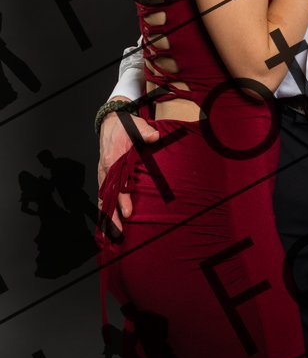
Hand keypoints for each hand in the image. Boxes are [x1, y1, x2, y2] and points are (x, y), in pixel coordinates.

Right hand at [97, 106, 158, 231]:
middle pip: (107, 197)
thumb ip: (145, 131)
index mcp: (113, 159)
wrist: (110, 121)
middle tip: (119, 232)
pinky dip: (104, 210)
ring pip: (103, 199)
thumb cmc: (125, 125)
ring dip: (106, 217)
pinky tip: (106, 224)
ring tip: (111, 236)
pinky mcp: (104, 176)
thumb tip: (155, 136)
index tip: (128, 213)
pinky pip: (103, 196)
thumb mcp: (135, 125)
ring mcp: (103, 174)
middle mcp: (105, 169)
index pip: (117, 184)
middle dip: (112, 216)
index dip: (122, 200)